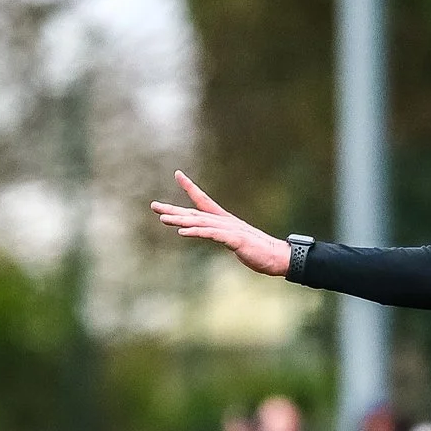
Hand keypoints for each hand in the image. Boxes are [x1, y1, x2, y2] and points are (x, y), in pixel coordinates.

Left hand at [151, 172, 290, 275]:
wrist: (277, 256)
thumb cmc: (258, 250)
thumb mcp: (235, 241)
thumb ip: (222, 236)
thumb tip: (213, 234)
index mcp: (224, 220)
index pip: (203, 200)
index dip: (190, 187)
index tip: (178, 174)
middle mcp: (224, 221)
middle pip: (194, 213)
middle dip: (173, 209)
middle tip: (153, 205)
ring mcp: (229, 229)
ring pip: (199, 222)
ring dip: (180, 220)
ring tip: (163, 218)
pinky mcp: (233, 239)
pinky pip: (210, 234)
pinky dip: (196, 232)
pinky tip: (182, 232)